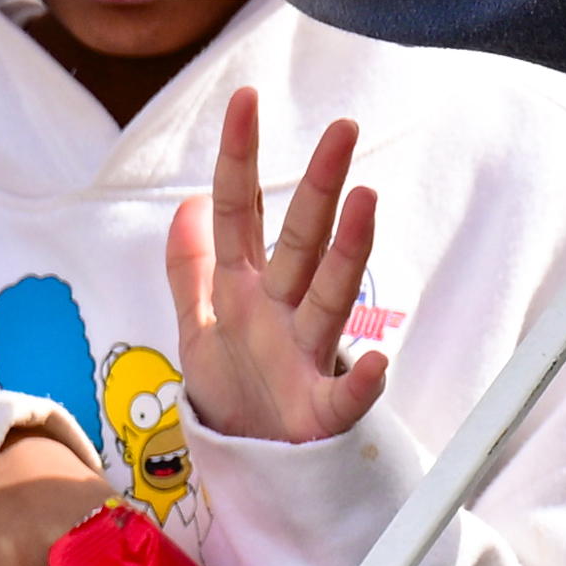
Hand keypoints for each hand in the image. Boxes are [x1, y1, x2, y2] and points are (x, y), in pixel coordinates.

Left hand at [166, 93, 391, 447]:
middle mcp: (279, 313)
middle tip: (343, 130)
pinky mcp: (322, 412)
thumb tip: (187, 202)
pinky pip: (345, 396)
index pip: (241, 211)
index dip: (239, 157)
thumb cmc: (237, 392)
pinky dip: (363, 382)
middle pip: (299, 241)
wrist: (257, 466)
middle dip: (318, 185)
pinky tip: (378, 361)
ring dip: (348, 252)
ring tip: (367, 201)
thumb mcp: (198, 326)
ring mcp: (303, 357)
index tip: (244, 98)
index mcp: (243, 290)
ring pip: (328, 297)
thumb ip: (190, 267)